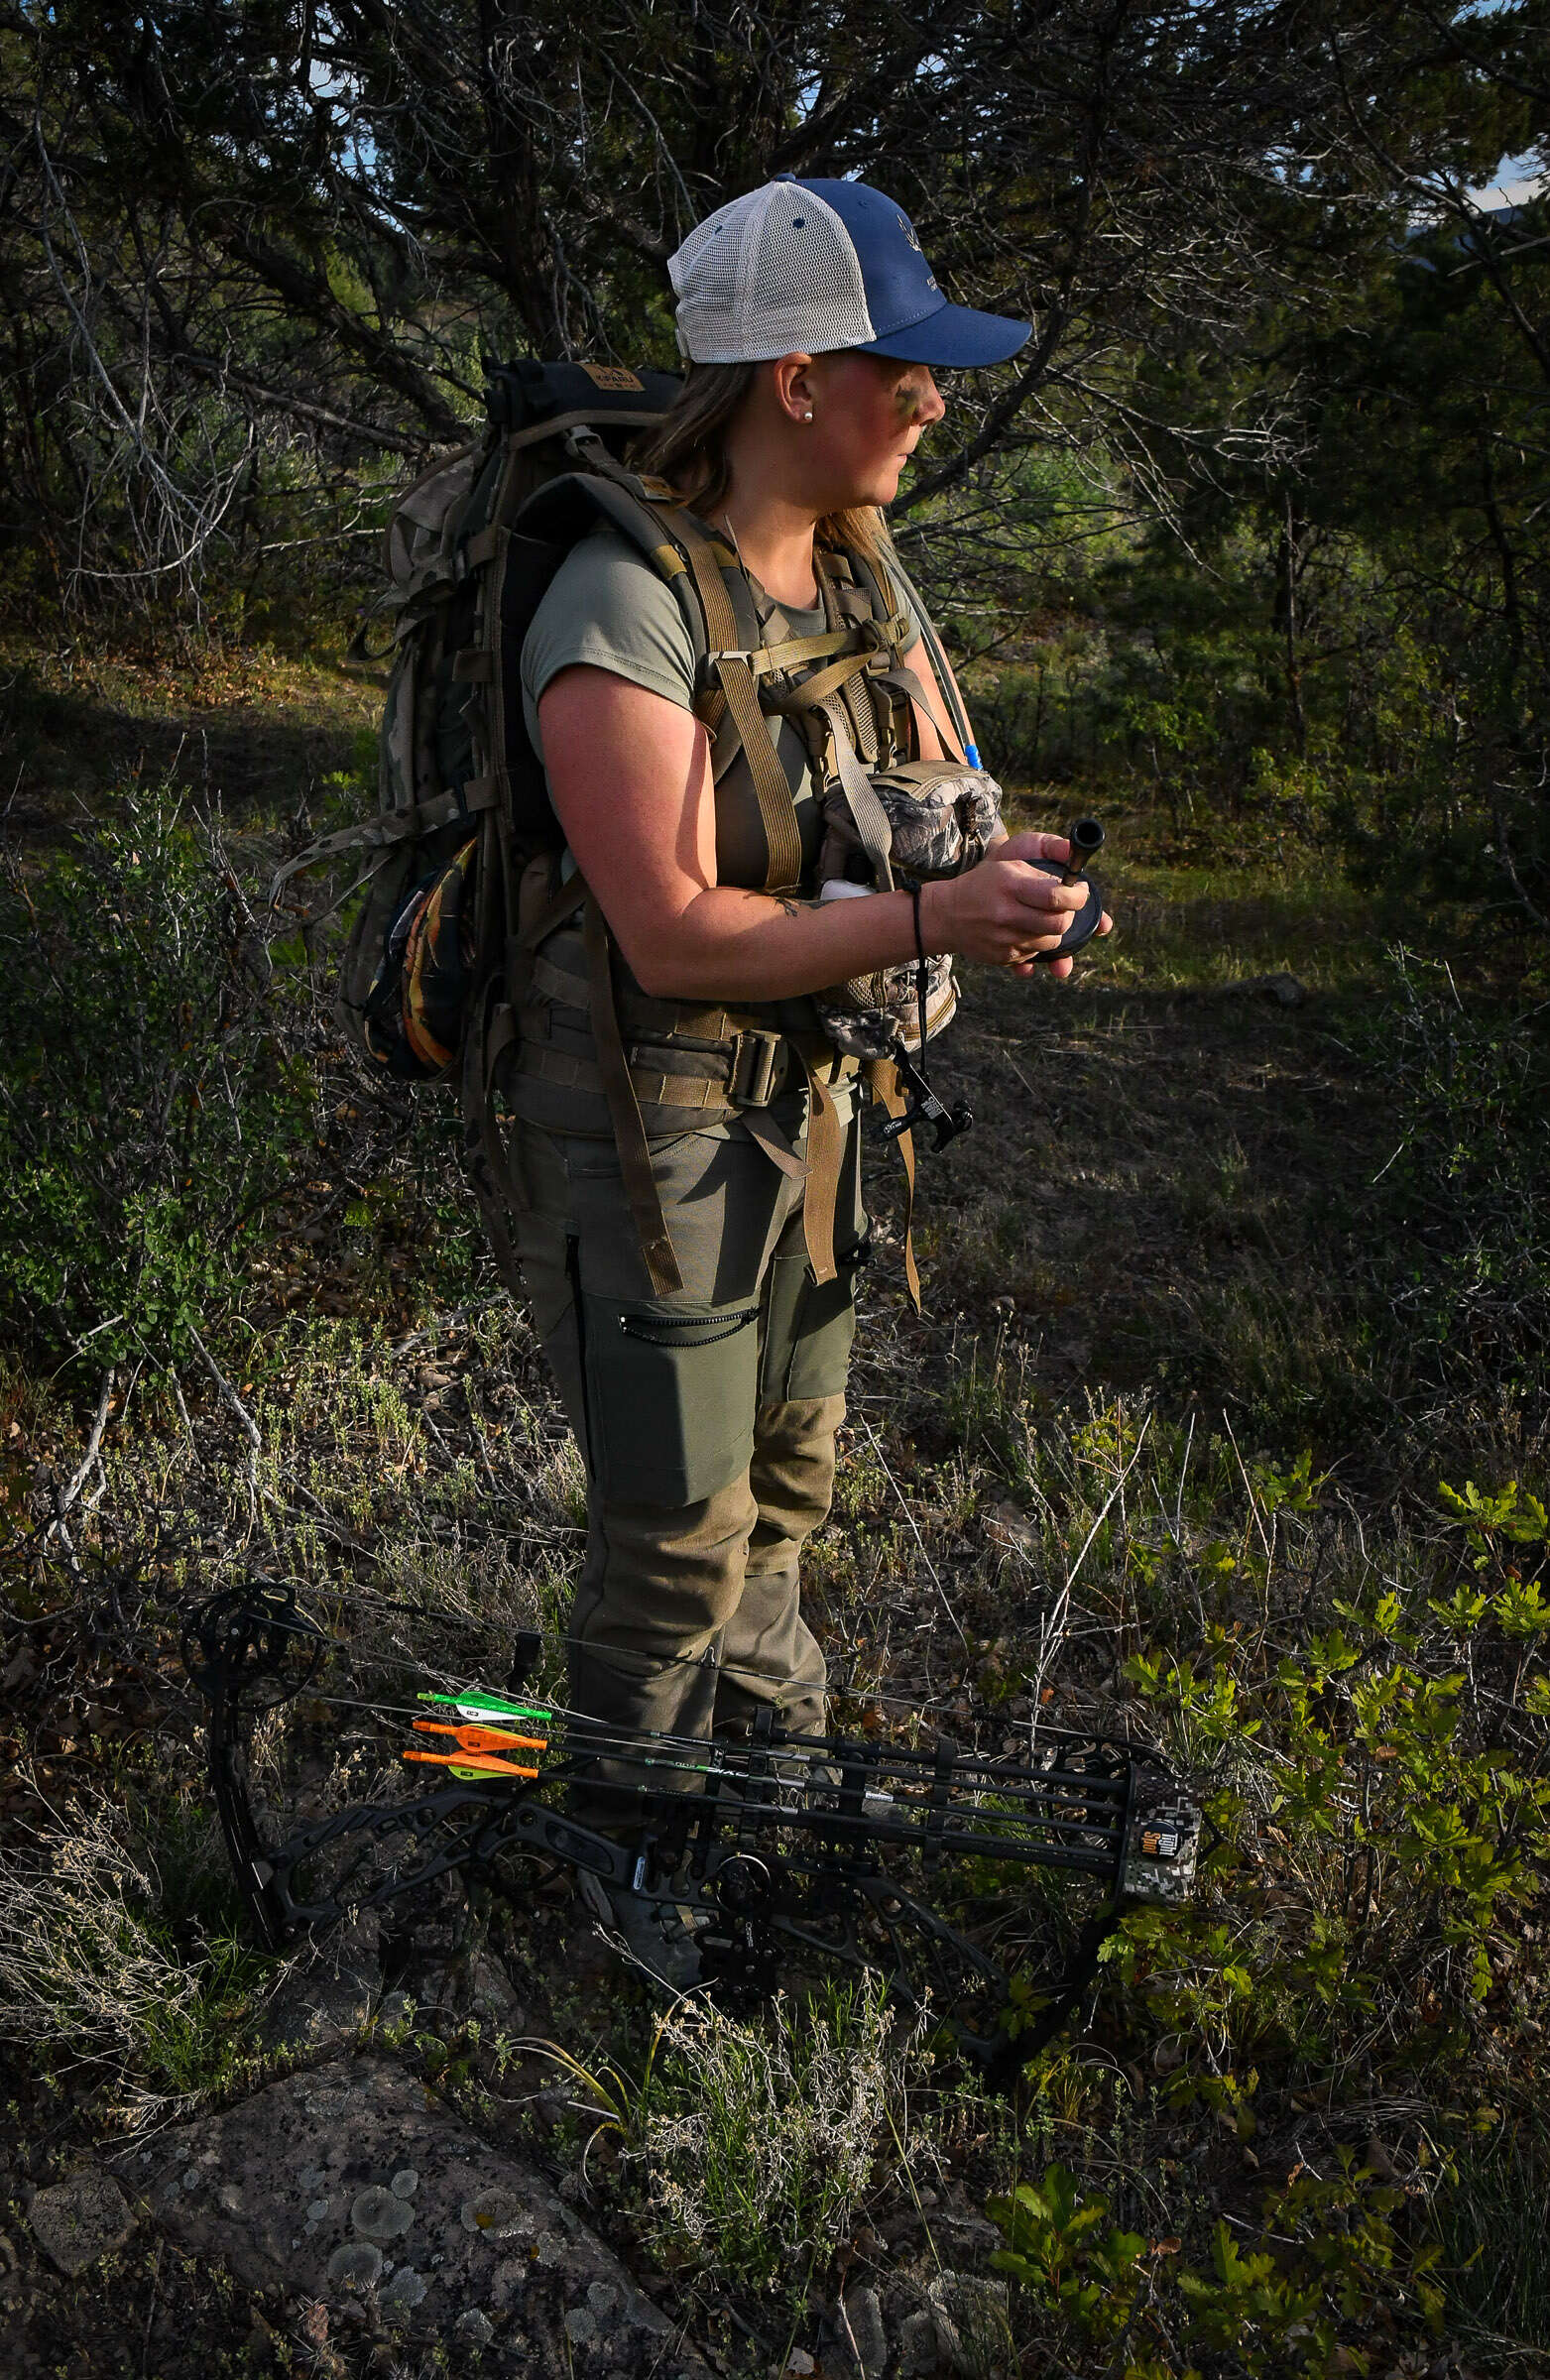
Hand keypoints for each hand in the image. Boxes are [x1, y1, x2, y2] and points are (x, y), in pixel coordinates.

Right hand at [923, 832, 1113, 980]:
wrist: (948, 914)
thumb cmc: (984, 884)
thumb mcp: (1009, 866)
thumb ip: (1042, 873)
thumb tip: (1073, 887)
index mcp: (1010, 886)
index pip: (1056, 897)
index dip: (1078, 897)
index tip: (1081, 892)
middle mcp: (1006, 914)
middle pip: (1059, 924)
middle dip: (1070, 916)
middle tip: (1066, 908)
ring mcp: (1004, 938)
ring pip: (1051, 942)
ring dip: (1055, 931)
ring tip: (1044, 919)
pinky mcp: (1003, 956)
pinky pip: (1035, 955)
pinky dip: (1037, 943)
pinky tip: (1026, 930)